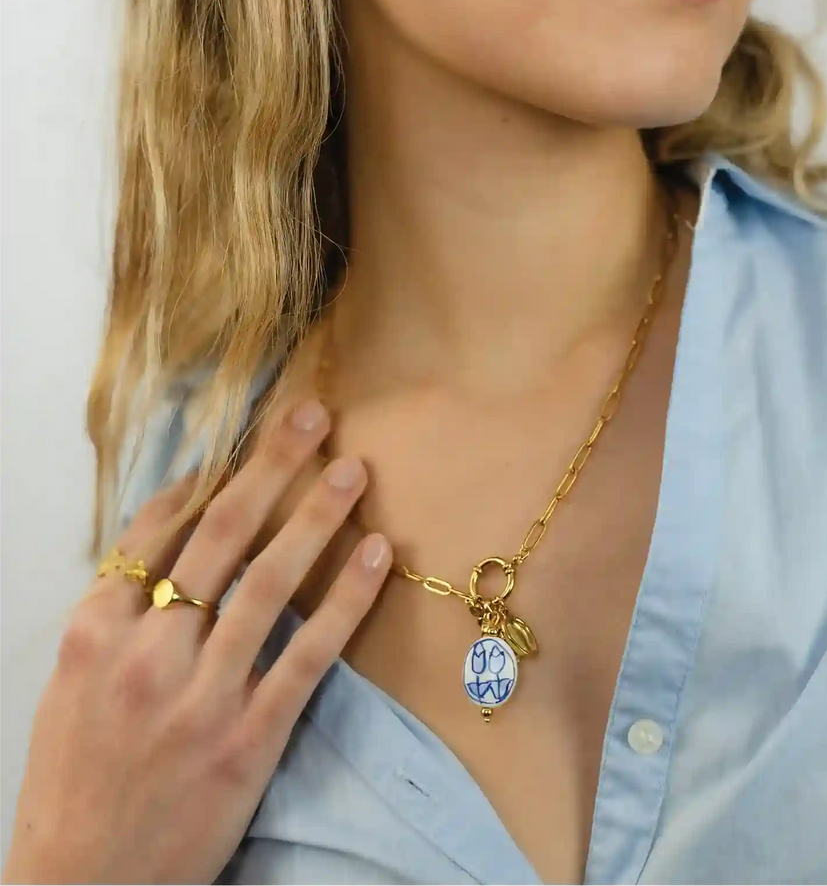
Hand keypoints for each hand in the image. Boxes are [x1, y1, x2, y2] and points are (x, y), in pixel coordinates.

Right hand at [2, 397, 390, 885]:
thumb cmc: (75, 789)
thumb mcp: (72, 689)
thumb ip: (119, 617)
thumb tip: (174, 546)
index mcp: (95, 633)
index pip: (157, 529)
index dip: (209, 475)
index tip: (247, 435)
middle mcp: (145, 653)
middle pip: (219, 535)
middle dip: (270, 466)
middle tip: (314, 416)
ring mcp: (200, 697)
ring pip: (269, 583)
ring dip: (317, 518)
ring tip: (353, 471)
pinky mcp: (248, 741)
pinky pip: (307, 655)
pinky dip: (346, 601)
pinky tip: (377, 559)